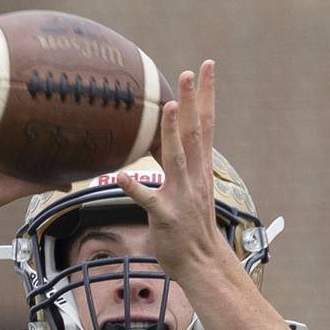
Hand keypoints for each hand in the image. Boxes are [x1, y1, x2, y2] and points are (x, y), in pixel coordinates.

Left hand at [117, 61, 227, 281]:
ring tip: (169, 106)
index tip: (207, 67)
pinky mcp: (166, 217)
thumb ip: (182, 164)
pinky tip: (121, 177)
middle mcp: (195, 178)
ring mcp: (181, 197)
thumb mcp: (192, 189)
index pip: (207, 125)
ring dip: (173, 132)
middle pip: (195, 134)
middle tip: (190, 72)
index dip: (207, 95)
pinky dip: (135, 189)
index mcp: (201, 170)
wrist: (201, 263)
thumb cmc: (192, 228)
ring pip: (176, 159)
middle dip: (193, 101)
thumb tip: (167, 141)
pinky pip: (148, 201)